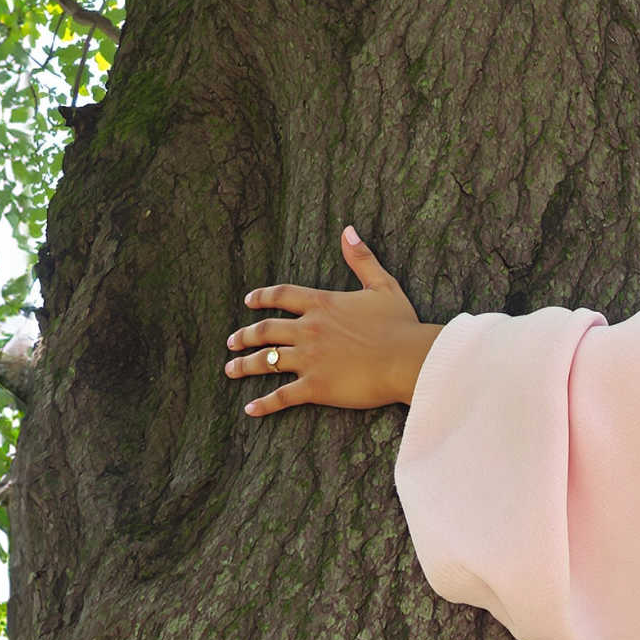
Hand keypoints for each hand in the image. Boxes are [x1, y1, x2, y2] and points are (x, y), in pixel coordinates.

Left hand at [226, 226, 442, 416]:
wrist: (408, 358)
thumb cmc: (400, 323)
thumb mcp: (382, 284)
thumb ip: (361, 258)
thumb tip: (348, 231)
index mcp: (322, 304)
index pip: (281, 296)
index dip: (261, 297)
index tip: (248, 301)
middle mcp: (309, 330)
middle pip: (265, 330)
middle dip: (244, 336)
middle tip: (232, 341)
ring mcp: (309, 359)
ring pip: (266, 361)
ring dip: (244, 366)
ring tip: (230, 369)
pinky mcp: (315, 387)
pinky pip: (281, 396)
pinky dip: (263, 404)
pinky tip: (250, 409)